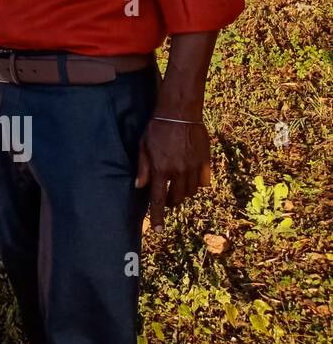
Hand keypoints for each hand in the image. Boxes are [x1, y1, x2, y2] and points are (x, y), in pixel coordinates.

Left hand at [135, 74, 211, 228]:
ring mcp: (193, 168)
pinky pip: (203, 183)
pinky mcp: (205, 162)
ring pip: (190, 192)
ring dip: (182, 193)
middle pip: (176, 199)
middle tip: (165, 196)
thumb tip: (139, 187)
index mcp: (160, 169)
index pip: (157, 200)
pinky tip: (190, 177)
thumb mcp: (143, 146)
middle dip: (170, 202)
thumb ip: (142, 168)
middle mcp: (177, 172)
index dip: (157, 217)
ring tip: (176, 185)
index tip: (158, 230)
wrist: (180, 113)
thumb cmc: (157, 128)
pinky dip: (197, 184)